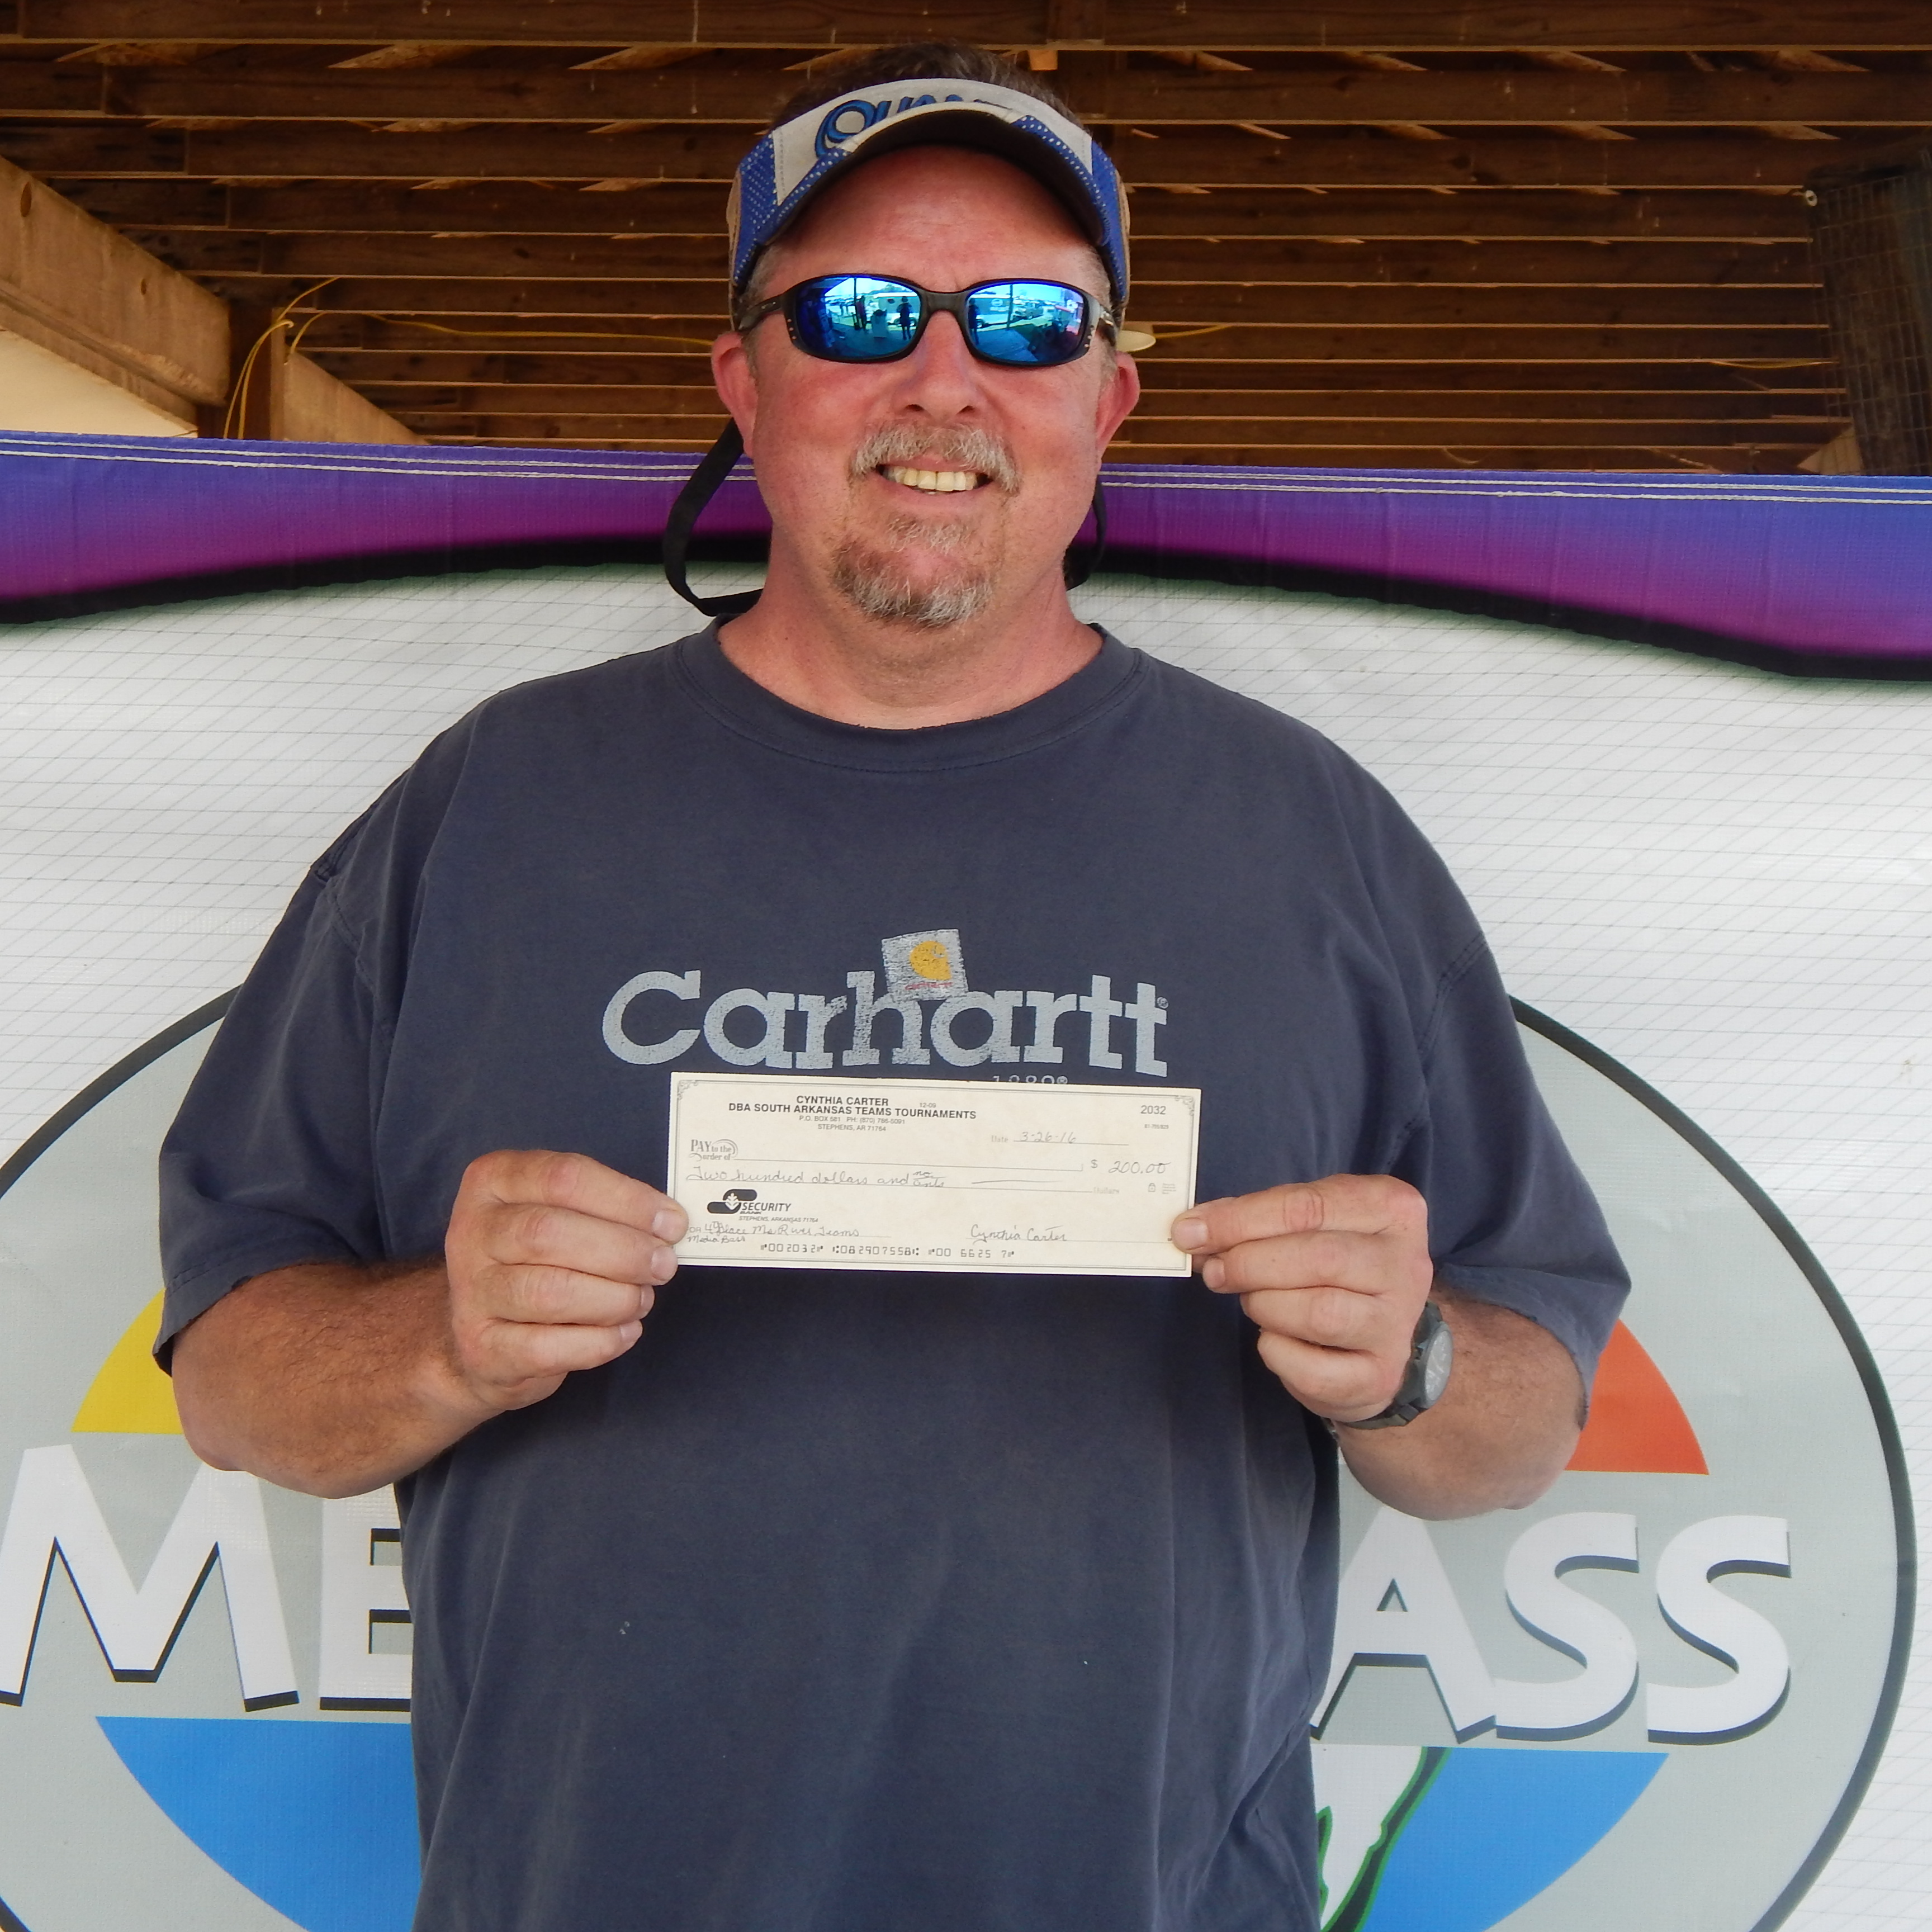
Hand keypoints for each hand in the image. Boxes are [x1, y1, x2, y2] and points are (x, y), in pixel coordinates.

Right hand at [444, 1149, 686, 1414]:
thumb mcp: (560, 1215)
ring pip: (551, 1292)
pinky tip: (624, 1332)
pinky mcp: (483, 1349)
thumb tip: (668, 1224)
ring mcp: (471, 1293)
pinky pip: (549, 1348)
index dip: (627, 1200)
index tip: (671, 1222)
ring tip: (640, 1299)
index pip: (564, 1177)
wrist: (482, 1335)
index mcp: (494, 1182)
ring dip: (614, 1298)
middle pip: (551, 1232)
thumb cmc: (537, 1262)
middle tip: (663, 1265)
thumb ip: (605, 1209)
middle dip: (624, 1251)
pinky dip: (601, 1342)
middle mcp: (471, 1232)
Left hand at [1172, 1175, 1431, 1421]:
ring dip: (1264, 1305)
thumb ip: (1259, 1220)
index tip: (1190, 1231)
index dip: (1239, 1220)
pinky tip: (1275, 1338)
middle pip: (1316, 1258)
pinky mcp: (1378, 1377)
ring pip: (1317, 1312)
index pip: (1307, 1207)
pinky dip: (1275, 1351)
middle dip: (1248, 1264)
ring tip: (1253, 1300)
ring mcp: (1397, 1325)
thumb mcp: (1310, 1225)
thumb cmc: (1337, 1270)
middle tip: (1215, 1271)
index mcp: (1390, 1208)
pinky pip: (1311, 1368)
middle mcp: (1405, 1265)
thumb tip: (1195, 1229)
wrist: (1385, 1342)